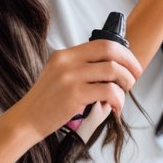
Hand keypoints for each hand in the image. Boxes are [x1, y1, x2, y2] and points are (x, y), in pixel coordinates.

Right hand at [18, 39, 141, 141]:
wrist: (27, 119)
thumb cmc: (47, 102)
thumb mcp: (59, 76)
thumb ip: (80, 68)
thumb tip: (113, 69)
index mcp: (64, 55)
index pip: (102, 43)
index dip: (124, 53)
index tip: (132, 65)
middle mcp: (67, 61)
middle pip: (110, 51)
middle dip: (129, 64)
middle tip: (135, 77)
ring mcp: (70, 77)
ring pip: (112, 71)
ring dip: (125, 83)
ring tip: (123, 95)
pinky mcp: (74, 95)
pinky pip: (108, 91)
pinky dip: (118, 99)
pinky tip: (115, 107)